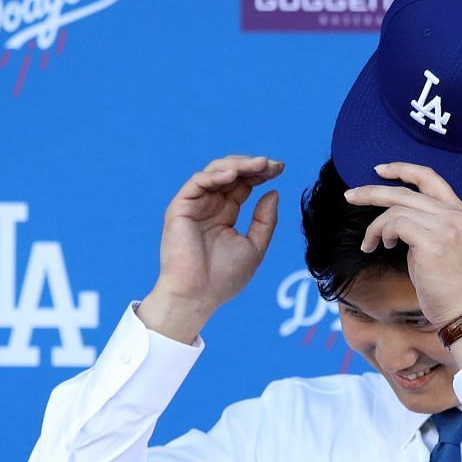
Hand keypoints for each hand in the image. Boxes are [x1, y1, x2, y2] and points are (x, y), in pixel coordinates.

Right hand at [142, 154, 283, 342]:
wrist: (198, 296)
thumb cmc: (224, 278)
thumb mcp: (255, 247)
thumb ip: (265, 220)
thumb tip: (273, 191)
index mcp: (225, 214)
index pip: (244, 184)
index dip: (262, 173)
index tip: (281, 169)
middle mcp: (210, 206)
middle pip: (231, 172)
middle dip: (253, 165)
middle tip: (273, 165)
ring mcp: (195, 205)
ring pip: (215, 171)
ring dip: (239, 164)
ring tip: (260, 165)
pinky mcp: (180, 208)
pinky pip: (197, 182)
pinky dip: (215, 175)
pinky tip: (234, 175)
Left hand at [343, 162, 461, 327]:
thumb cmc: (445, 281)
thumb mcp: (440, 243)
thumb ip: (426, 222)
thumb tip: (393, 214)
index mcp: (459, 210)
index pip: (429, 177)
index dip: (402, 169)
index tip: (378, 170)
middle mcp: (455, 213)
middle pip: (405, 191)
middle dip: (372, 191)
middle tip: (350, 196)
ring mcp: (446, 226)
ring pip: (395, 210)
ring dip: (375, 227)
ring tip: (371, 243)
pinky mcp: (433, 241)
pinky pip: (394, 225)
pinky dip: (380, 234)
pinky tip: (381, 247)